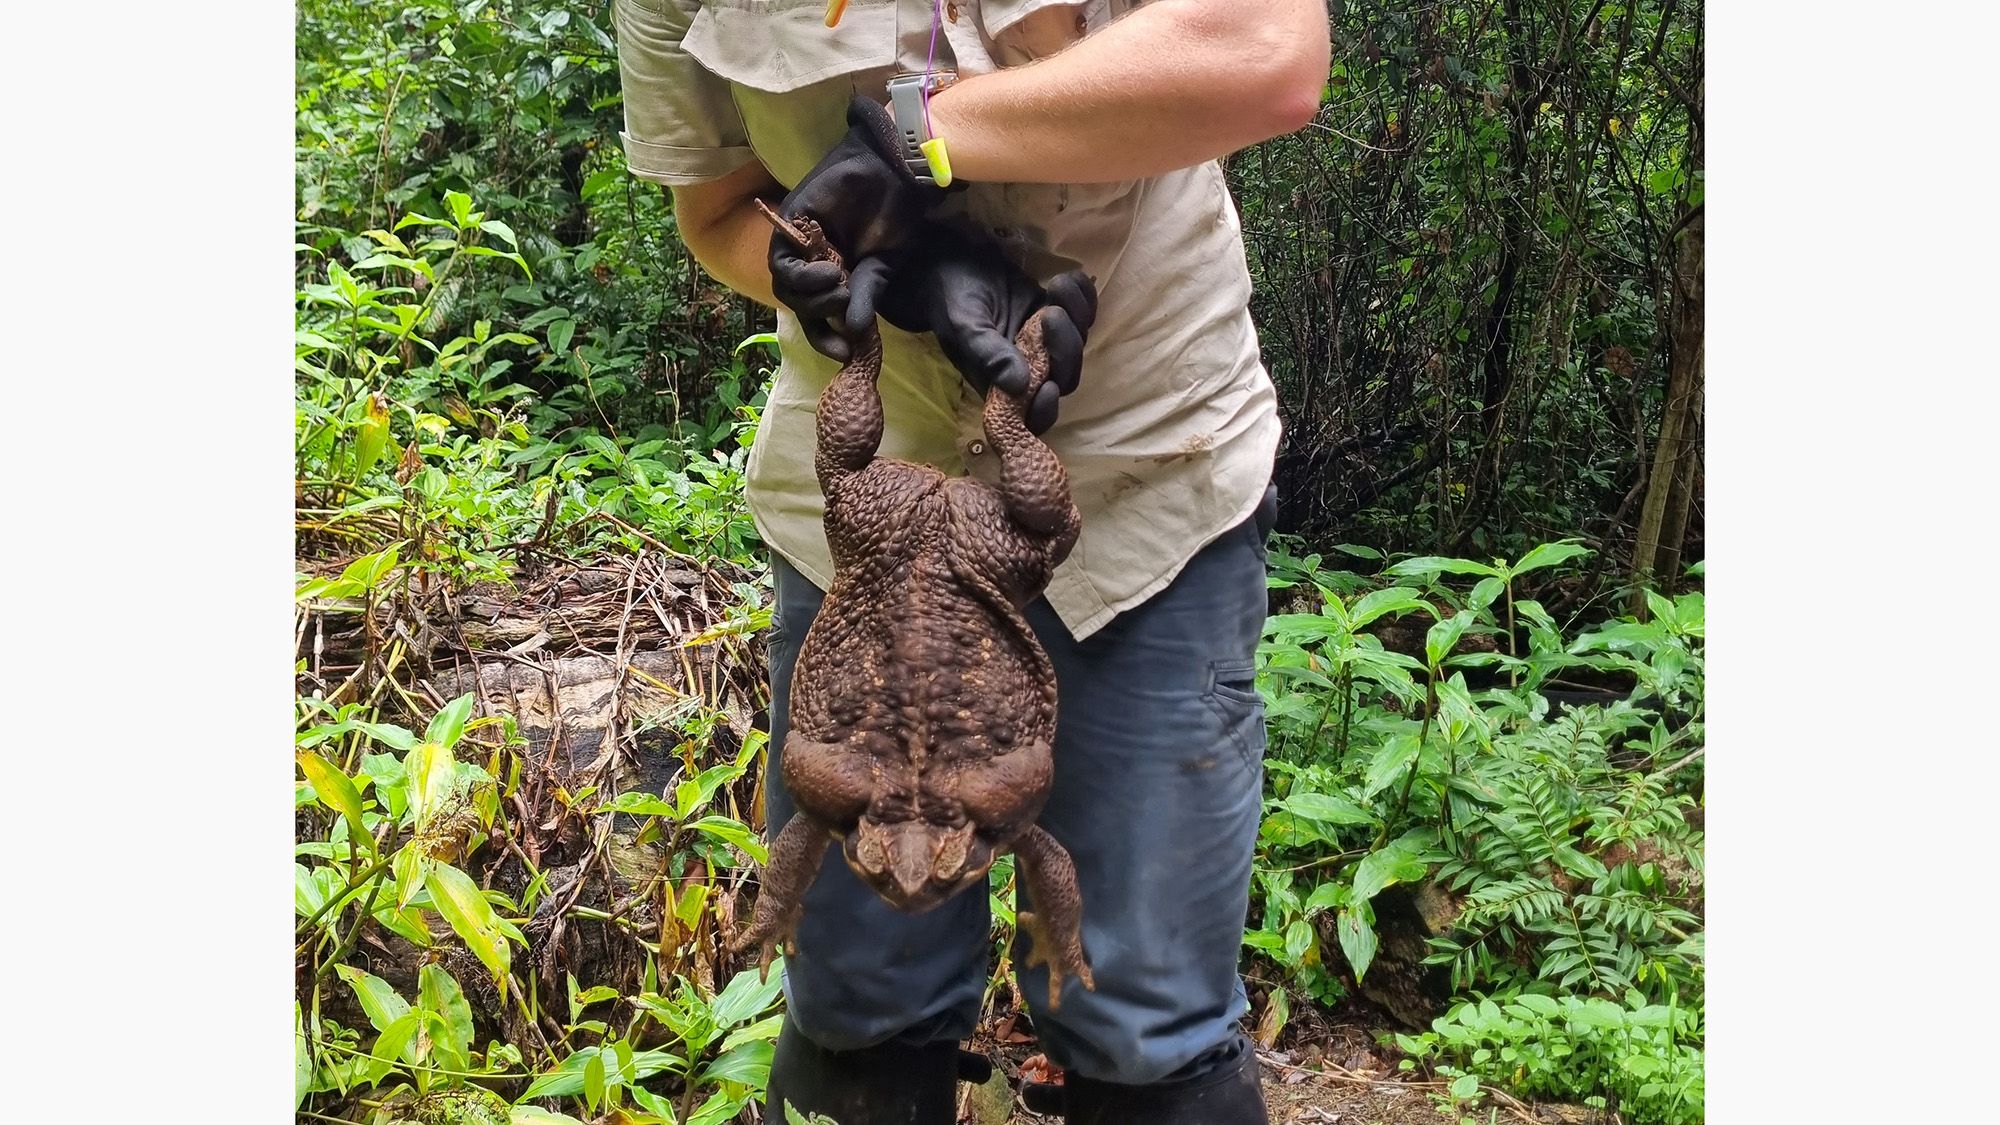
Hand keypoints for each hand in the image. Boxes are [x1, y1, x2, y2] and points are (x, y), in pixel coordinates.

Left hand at [769, 96, 944, 360]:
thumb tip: (854, 332)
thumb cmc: (895, 214)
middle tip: (846, 302)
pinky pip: (782, 264)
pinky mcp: (790, 225)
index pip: (818, 315)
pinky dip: (802, 276)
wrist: (892, 171)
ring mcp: (799, 244)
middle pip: (798, 304)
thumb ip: (866, 296)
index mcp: (835, 273)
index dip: (825, 338)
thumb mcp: (883, 265)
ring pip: (786, 288)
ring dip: (812, 297)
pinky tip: (828, 271)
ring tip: (840, 284)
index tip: (843, 353)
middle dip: (820, 314)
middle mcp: (813, 262)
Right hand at [844, 227, 1097, 434]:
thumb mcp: (964, 326)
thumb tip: (1020, 386)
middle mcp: (1028, 368)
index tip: (1049, 386)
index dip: (1046, 409)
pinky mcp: (1057, 314)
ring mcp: (1046, 342)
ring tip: (1055, 286)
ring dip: (1077, 316)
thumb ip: (989, 355)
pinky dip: (1084, 297)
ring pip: (1078, 343)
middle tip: (1050, 313)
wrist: (954, 262)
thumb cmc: (952, 298)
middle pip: (1066, 376)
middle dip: (1066, 348)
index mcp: (1002, 384)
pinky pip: (1085, 314)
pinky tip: (1067, 278)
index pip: (1032, 415)